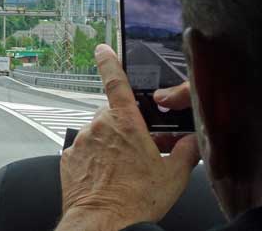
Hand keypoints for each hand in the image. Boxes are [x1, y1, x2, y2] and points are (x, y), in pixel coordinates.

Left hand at [57, 45, 199, 230]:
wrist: (103, 225)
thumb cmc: (135, 200)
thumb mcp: (174, 176)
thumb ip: (187, 152)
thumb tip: (194, 143)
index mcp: (125, 122)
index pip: (115, 80)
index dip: (109, 60)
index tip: (103, 49)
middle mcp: (100, 127)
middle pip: (113, 115)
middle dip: (125, 127)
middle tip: (137, 150)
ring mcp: (81, 142)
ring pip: (98, 134)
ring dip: (109, 144)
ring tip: (122, 169)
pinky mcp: (68, 160)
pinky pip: (84, 151)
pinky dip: (94, 159)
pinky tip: (106, 176)